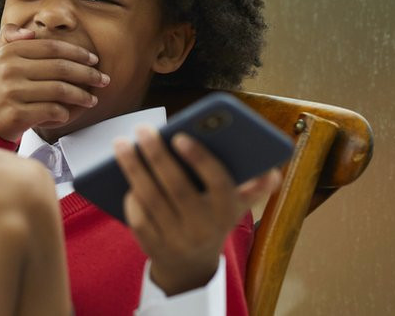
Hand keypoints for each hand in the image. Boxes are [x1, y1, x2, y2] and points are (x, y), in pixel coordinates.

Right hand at [0, 23, 108, 141]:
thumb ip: (10, 38)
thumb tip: (30, 32)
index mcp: (8, 52)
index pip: (51, 48)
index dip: (76, 52)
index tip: (94, 59)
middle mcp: (9, 69)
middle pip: (60, 67)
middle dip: (87, 74)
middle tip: (103, 79)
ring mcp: (12, 92)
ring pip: (59, 90)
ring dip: (81, 95)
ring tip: (92, 99)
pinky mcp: (16, 114)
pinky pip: (51, 110)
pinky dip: (64, 113)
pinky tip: (68, 114)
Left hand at [113, 126, 281, 294]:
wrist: (192, 265)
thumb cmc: (212, 219)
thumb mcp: (235, 206)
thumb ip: (252, 186)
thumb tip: (272, 170)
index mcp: (227, 210)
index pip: (218, 182)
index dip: (200, 159)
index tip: (179, 136)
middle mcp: (204, 227)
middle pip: (177, 187)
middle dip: (157, 155)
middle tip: (142, 129)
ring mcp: (177, 239)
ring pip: (151, 199)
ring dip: (133, 168)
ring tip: (121, 143)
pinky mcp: (154, 248)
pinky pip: (138, 218)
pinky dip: (130, 196)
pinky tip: (122, 176)